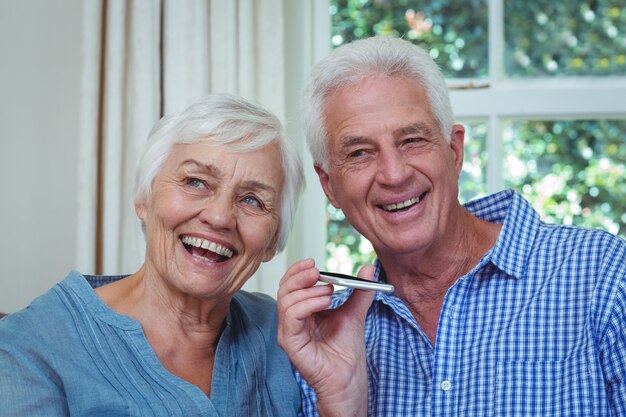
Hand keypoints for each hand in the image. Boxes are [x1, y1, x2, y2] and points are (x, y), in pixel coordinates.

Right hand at [277, 259, 374, 416]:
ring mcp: (289, 332)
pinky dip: (307, 304)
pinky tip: (325, 302)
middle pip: (284, 289)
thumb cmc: (346, 351)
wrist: (349, 377)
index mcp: (303, 311)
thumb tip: (369, 268)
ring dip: (308, 291)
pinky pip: (291, 316)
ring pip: (286, 301)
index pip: (291, 285)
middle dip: (299, 276)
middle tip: (317, 271)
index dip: (299, 271)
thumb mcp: (354, 312)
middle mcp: (292, 321)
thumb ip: (359, 291)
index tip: (313, 262)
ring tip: (330, 292)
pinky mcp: (290, 342)